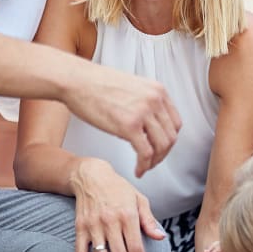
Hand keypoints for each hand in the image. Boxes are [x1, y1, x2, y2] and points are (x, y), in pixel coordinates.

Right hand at [63, 63, 180, 176]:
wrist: (77, 81)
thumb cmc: (96, 84)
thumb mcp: (132, 88)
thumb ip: (145, 102)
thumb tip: (148, 123)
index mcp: (157, 91)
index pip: (175, 123)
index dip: (169, 140)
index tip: (160, 148)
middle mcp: (155, 100)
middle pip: (171, 137)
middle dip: (162, 154)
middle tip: (152, 162)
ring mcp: (143, 113)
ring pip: (161, 147)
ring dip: (154, 162)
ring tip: (144, 167)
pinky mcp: (129, 126)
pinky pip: (145, 153)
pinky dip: (144, 166)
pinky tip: (138, 170)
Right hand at [71, 159, 166, 251]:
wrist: (91, 176)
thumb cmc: (118, 189)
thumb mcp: (139, 199)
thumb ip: (149, 220)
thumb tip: (161, 237)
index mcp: (127, 215)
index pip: (136, 247)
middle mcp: (110, 222)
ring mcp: (93, 226)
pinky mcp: (80, 228)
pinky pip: (80, 251)